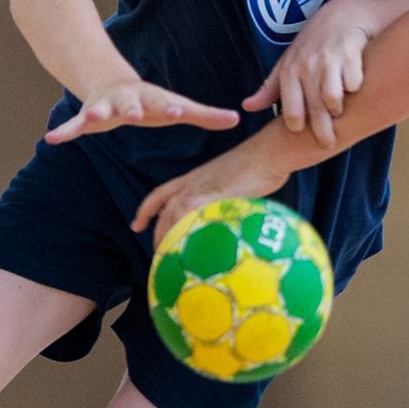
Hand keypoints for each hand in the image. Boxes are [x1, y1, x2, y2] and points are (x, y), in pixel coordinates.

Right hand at [45, 80, 239, 144]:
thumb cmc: (150, 101)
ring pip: (99, 110)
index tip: (177, 109)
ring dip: (95, 114)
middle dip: (131, 109)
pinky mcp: (87, 115)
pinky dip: (64, 130)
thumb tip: (237, 120)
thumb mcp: (175, 107)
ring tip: (90, 119)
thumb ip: (205, 115)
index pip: (164, 104)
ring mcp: (105, 106)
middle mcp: (128, 100)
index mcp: (152, 100)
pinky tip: (52, 139)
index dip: (170, 107)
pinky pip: (73, 124)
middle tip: (133, 115)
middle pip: (130, 105)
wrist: (111, 81)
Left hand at [132, 151, 290, 245]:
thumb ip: (225, 198)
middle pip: (164, 207)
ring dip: (168, 236)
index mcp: (195, 178)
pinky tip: (187, 249)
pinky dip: (184, 233)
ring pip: (172, 213)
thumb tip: (227, 219)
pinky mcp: (212, 194)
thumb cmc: (261, 165)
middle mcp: (193, 182)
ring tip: (170, 257)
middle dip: (156, 231)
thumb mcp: (234, 184)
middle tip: (157, 253)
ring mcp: (201, 187)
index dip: (148, 210)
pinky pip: (190, 216)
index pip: (162, 194)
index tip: (137, 225)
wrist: (270, 150)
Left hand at [242, 0, 371, 148]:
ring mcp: (329, 59)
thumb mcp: (288, 63)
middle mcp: (307, 65)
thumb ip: (269, 89)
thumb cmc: (312, 45)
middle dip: (322, 131)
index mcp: (289, 71)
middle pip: (314, 109)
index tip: (302, 132)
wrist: (342, 15)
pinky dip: (355, 89)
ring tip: (340, 113)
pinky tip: (355, 90)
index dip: (297, 126)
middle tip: (328, 143)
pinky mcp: (351, 53)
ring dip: (338, 110)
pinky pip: (354, 83)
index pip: (291, 111)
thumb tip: (247, 107)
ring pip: (333, 98)